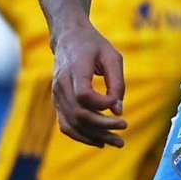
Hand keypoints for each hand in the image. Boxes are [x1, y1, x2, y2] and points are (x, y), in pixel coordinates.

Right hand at [51, 23, 127, 147]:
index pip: (83, 95)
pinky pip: (66, 124)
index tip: (116, 105)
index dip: (101, 104)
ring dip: (95, 136)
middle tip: (124, 129)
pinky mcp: (58, 101)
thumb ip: (117, 82)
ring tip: (117, 141)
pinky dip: (82, 136)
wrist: (69, 38)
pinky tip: (99, 142)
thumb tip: (118, 110)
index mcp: (75, 69)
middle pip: (78, 113)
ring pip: (72, 123)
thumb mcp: (112, 56)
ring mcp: (57, 94)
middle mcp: (61, 84)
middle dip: (103, 126)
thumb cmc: (94, 45)